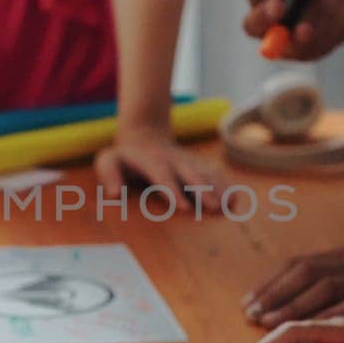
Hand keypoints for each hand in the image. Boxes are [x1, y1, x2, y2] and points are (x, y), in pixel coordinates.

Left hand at [94, 124, 225, 211]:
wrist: (145, 135)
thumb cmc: (125, 157)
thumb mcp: (109, 160)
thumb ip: (109, 173)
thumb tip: (113, 194)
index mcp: (152, 161)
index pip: (162, 175)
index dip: (172, 190)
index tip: (182, 207)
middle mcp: (174, 160)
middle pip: (191, 173)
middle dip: (203, 190)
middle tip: (213, 207)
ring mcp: (189, 161)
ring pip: (206, 173)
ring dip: (219, 188)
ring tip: (229, 206)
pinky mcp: (198, 165)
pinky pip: (215, 174)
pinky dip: (225, 185)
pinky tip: (235, 201)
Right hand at [209, 0, 343, 61]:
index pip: (255, 0)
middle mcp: (267, 21)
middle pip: (253, 27)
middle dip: (267, 16)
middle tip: (283, 7)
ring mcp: (286, 39)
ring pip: (285, 37)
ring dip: (307, 16)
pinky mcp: (308, 50)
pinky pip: (308, 46)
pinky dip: (323, 25)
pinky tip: (333, 5)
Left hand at [243, 242, 343, 326]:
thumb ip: (335, 276)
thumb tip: (299, 294)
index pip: (300, 265)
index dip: (272, 284)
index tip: (250, 303)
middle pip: (306, 274)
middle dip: (274, 295)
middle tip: (251, 314)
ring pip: (323, 287)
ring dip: (292, 306)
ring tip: (267, 325)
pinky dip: (327, 320)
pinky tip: (307, 334)